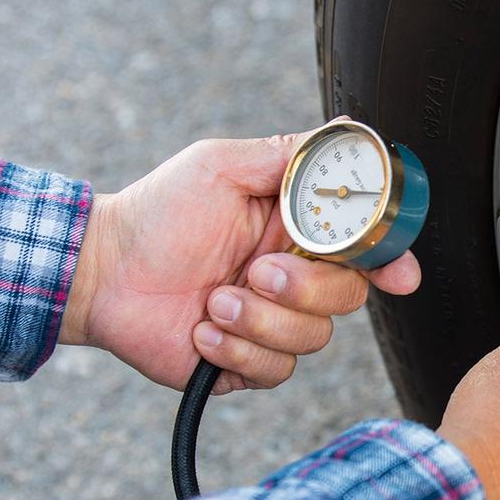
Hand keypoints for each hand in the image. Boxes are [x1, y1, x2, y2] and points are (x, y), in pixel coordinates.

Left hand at [60, 128, 420, 393]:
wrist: (101, 272)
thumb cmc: (157, 213)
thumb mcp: (222, 166)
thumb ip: (288, 155)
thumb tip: (346, 129)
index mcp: (298, 232)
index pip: (364, 248)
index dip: (390, 260)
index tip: (399, 275)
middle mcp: (294, 279)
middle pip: (348, 296)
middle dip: (305, 287)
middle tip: (257, 271)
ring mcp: (273, 323)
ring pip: (313, 337)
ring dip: (258, 320)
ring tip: (212, 301)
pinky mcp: (248, 362)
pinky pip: (275, 369)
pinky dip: (235, 349)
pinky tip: (201, 331)